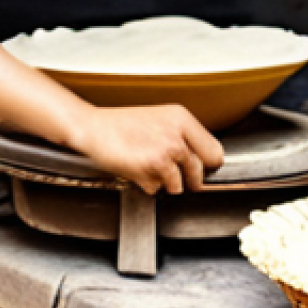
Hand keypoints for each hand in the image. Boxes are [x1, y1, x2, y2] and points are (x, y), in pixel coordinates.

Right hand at [67, 104, 224, 195]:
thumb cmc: (120, 124)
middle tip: (171, 173)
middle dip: (187, 179)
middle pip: (200, 172)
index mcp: (182, 118)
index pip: (215, 152)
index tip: (199, 169)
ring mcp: (166, 151)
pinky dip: (148, 185)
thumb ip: (181, 136)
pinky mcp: (153, 166)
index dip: (206, 165)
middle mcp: (178, 134)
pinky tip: (137, 170)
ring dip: (165, 184)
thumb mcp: (158, 119)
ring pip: (181, 185)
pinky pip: (159, 189)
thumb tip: (200, 159)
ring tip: (148, 169)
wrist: (92, 127)